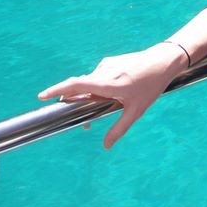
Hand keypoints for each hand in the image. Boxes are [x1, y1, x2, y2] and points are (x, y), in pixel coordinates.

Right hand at [38, 44, 184, 148]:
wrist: (164, 60)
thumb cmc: (151, 85)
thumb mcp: (136, 110)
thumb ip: (119, 128)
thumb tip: (106, 146)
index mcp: (107, 84)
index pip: (75, 85)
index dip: (56, 90)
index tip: (42, 96)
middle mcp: (104, 72)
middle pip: (80, 88)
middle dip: (75, 103)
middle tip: (82, 120)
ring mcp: (107, 64)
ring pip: (90, 83)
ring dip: (89, 96)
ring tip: (102, 109)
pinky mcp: (111, 61)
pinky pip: (98, 76)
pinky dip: (98, 87)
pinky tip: (114, 93)